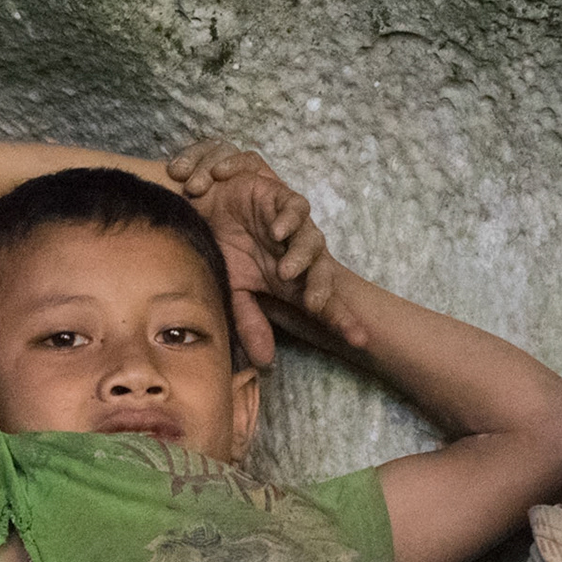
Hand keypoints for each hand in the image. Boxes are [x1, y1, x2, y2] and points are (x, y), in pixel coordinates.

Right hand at [170, 144, 334, 365]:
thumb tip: (264, 361)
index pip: (324, 305)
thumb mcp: (234, 289)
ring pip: (311, 241)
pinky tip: (278, 231)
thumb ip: (250, 320)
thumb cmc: (224, 250)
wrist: (201, 210)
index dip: (342, 320)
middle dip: (322, 289)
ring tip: (287, 271)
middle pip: (323, 273)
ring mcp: (293, 228)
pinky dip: (289, 219)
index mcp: (293, 282)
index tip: (360, 340)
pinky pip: (295, 208)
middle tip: (314, 305)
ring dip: (301, 256)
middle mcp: (299, 256)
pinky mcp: (282, 199)